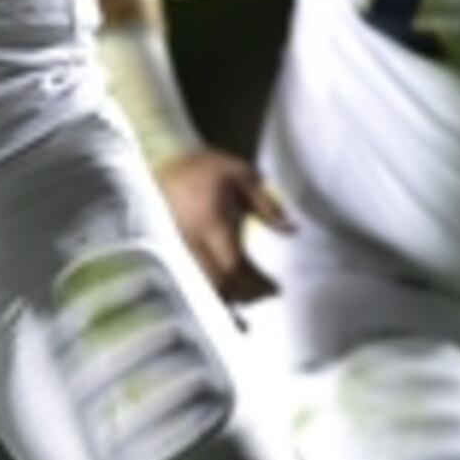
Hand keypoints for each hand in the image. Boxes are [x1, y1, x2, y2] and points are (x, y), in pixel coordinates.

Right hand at [158, 148, 289, 304]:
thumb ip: (267, 204)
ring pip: (207, 285)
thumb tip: (291, 229)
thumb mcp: (242, 175)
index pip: (234, 265)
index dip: (256, 283)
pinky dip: (216, 289)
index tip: (276, 287)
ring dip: (231, 295)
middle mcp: (195, 241)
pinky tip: (231, 289)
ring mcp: (183, 248)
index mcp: (212, 223)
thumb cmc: (208, 168)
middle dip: (246, 294)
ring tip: (253, 293)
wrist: (168, 164)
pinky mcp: (178, 250)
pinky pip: (197, 278)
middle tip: (267, 293)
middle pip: (220, 282)